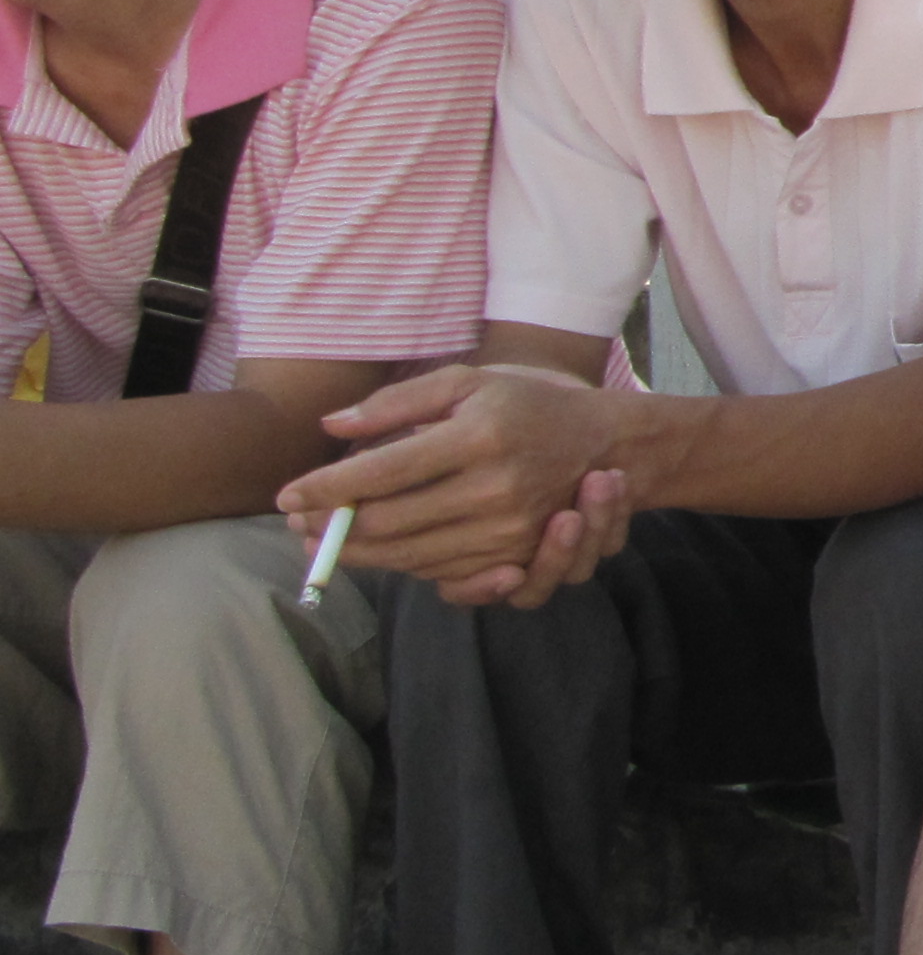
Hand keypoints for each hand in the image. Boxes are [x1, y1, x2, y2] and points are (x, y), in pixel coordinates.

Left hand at [290, 364, 626, 606]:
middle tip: (296, 524)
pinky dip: (402, 563)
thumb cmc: (525, 405)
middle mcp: (494, 488)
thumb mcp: (467, 381)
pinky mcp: (515, 557)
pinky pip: (440, 573)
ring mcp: (507, 529)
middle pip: (386, 524)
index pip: (381, 473)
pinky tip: (382, 547)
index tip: (286, 496)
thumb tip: (331, 425)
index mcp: (478, 437)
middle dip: (331, 527)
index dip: (325, 488)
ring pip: (408, 556)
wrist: (603, 445)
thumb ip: (398, 401)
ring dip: (358, 553)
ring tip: (328, 539)